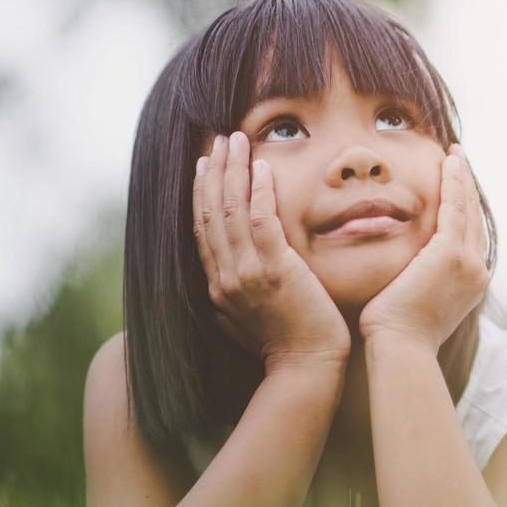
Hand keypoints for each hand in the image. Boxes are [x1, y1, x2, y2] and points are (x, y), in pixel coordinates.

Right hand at [191, 131, 351, 371]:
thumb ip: (234, 298)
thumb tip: (222, 291)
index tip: (204, 164)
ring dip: (232, 170)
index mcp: (217, 285)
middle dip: (213, 171)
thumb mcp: (246, 321)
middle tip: (218, 140)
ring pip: (230, 210)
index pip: (201, 229)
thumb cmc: (285, 345)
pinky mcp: (274, 270)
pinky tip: (262, 168)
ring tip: (235, 140)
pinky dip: (259, 191)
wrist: (306, 366)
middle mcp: (224, 275)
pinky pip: (261, 221)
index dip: (200, 193)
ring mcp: (246, 272)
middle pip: (209, 212)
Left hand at [360, 143, 489, 351]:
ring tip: (457, 155)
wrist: (401, 348)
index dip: (464, 210)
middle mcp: (477, 270)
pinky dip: (454, 183)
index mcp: (469, 283)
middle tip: (460, 163)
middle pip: (475, 218)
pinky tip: (449, 162)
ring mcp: (468, 261)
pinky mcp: (450, 253)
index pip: (469, 237)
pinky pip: (455, 207)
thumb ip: (417, 282)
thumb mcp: (414, 304)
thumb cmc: (396, 335)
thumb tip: (403, 274)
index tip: (456, 190)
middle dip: (467, 188)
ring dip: (463, 178)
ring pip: (468, 208)